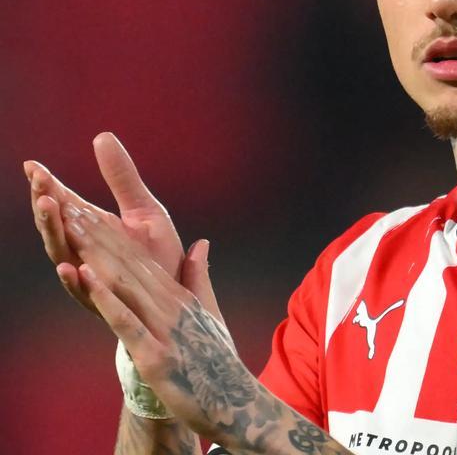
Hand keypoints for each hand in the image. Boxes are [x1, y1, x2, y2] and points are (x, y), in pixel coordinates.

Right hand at [26, 132, 184, 313]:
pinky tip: (70, 266)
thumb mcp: (144, 209)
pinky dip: (75, 281)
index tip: (33, 165)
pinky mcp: (107, 300)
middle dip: (46, 206)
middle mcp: (86, 251)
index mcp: (94, 229)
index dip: (48, 185)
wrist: (180, 296)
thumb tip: (101, 136)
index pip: (64, 203)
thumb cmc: (159, 255)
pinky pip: (86, 293)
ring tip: (49, 209)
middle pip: (56, 227)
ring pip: (64, 255)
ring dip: (54, 234)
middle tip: (40, 184)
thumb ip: (123, 178)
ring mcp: (92, 276)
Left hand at [64, 207, 350, 453]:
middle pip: (129, 266)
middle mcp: (171, 307)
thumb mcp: (209, 314)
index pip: (140, 260)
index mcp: (179, 297)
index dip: (112, 235)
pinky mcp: (156, 354)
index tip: (88, 211)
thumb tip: (201, 243)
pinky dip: (108, 299)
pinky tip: (88, 279)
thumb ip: (200, 278)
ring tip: (74, 230)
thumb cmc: (217, 362)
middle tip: (70, 206)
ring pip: (125, 286)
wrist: (235, 402)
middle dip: (98, 237)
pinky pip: (127, 323)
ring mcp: (164, 329)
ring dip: (98, 256)